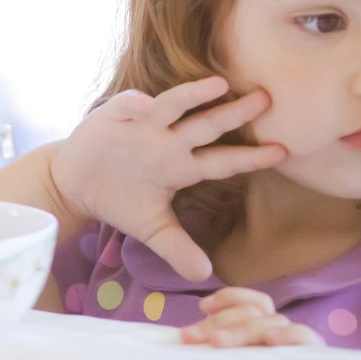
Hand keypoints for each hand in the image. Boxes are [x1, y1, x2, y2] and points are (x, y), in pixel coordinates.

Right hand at [49, 77, 286, 281]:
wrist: (77, 184)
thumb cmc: (120, 200)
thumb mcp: (152, 228)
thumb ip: (178, 248)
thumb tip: (206, 275)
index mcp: (181, 166)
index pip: (223, 160)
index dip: (251, 156)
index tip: (283, 152)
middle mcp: (168, 141)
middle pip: (207, 125)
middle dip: (235, 113)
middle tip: (268, 98)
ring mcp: (143, 126)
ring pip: (174, 105)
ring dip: (194, 94)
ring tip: (218, 84)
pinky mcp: (113, 117)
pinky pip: (127, 106)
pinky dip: (134, 104)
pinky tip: (143, 103)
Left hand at [180, 287, 322, 346]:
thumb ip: (222, 347)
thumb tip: (187, 338)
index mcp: (267, 329)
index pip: (253, 301)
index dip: (228, 298)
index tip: (202, 306)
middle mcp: (283, 332)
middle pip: (253, 312)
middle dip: (219, 320)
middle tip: (192, 335)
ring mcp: (297, 343)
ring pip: (270, 322)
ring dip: (240, 330)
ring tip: (217, 342)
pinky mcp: (314, 356)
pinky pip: (303, 337)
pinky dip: (286, 334)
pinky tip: (268, 340)